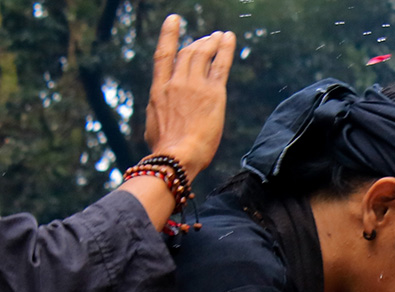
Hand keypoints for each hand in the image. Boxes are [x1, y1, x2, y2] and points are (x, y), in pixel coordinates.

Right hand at [144, 15, 235, 180]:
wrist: (177, 156)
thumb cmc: (165, 150)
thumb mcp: (154, 126)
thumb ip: (160, 113)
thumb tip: (162, 117)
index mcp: (158, 90)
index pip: (163, 55)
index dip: (169, 35)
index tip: (173, 21)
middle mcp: (176, 82)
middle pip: (188, 53)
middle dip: (199, 43)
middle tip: (208, 39)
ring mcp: (194, 86)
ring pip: (204, 55)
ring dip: (212, 43)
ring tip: (219, 36)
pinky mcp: (213, 93)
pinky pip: (221, 65)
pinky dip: (225, 48)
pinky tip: (229, 37)